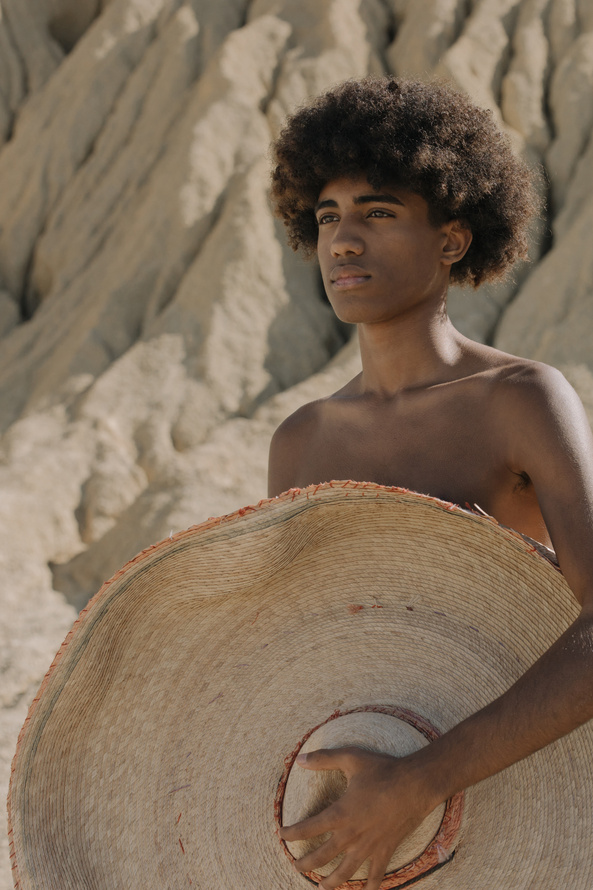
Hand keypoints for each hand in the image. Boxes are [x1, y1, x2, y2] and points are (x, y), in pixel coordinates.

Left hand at [279, 746, 437, 889]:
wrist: (415, 785)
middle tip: (295, 866)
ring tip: (320, 888)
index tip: (281, 835)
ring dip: (330, 883)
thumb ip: (323, 758)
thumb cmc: (382, 770)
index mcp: (340, 813)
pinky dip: (369, 888)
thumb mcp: (350, 758)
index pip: (308, 828)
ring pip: (344, 873)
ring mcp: (368, 846)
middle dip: (305, 864)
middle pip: (321, 857)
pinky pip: (375, 876)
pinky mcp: (385, 850)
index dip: (291, 834)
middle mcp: (351, 835)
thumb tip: (300, 758)